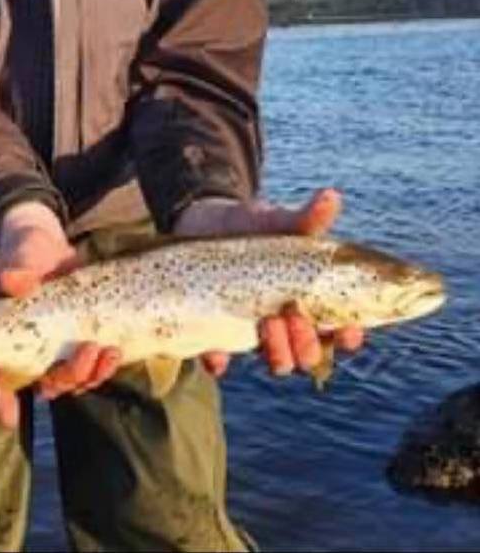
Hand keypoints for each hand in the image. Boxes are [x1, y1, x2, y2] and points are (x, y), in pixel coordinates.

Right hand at [0, 202, 121, 427]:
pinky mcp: (83, 337)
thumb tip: (12, 280)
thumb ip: (16, 271)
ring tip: (108, 354)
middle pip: (47, 383)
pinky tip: (115, 353)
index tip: (11, 418)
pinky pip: (93, 362)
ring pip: (73, 378)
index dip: (4, 402)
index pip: (0, 379)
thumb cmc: (24, 252)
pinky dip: (103, 364)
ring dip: (90, 374)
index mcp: (7, 340)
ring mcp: (59, 347)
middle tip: (87, 352)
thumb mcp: (19, 258)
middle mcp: (32, 350)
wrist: (48, 242)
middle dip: (68, 377)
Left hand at [174, 189, 364, 379]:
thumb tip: (331, 196)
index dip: (349, 334)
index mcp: (310, 299)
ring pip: (275, 360)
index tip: (348, 329)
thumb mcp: (278, 221)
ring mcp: (254, 331)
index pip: (340, 327)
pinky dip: (221, 360)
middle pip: (309, 353)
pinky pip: (220, 359)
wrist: (205, 222)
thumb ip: (305, 218)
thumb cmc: (254, 227)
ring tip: (269, 322)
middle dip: (308, 344)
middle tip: (296, 316)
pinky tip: (220, 355)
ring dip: (278, 351)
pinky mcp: (217, 332)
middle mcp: (287, 323)